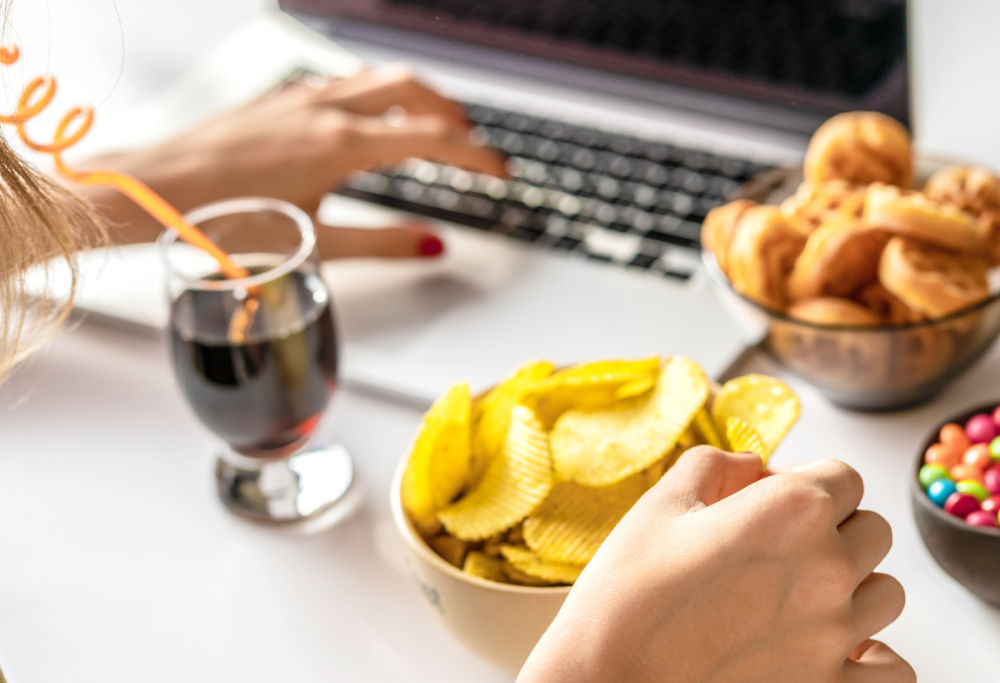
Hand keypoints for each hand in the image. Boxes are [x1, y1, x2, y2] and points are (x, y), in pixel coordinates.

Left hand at [78, 65, 505, 258]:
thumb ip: (384, 244)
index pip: (432, 139)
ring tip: (437, 128)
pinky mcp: (281, 99)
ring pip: (380, 79)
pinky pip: (347, 83)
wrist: (155, 191)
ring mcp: (300, 98)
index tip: (501, 174)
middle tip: (476, 148)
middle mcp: (324, 109)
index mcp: (340, 144)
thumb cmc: (222, 220)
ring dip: (420, 99)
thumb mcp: (316, 242)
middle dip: (456, 116)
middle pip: (415, 91)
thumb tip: (434, 245)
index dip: (476, 157)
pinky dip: (380, 96)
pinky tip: (374, 117)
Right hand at [518, 448, 914, 682]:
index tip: (773, 497)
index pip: (844, 476)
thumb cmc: (625, 596)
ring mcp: (835, 636)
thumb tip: (751, 466)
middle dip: (833, 527)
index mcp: (791, 511)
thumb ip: (715, 466)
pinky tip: (839, 648)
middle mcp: (827, 569)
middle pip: (871, 530)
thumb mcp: (660, 505)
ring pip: (886, 594)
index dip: (806, 480)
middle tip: (780, 545)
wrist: (604, 682)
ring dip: (853, 586)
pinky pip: (894, 669)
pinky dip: (876, 657)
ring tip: (801, 596)